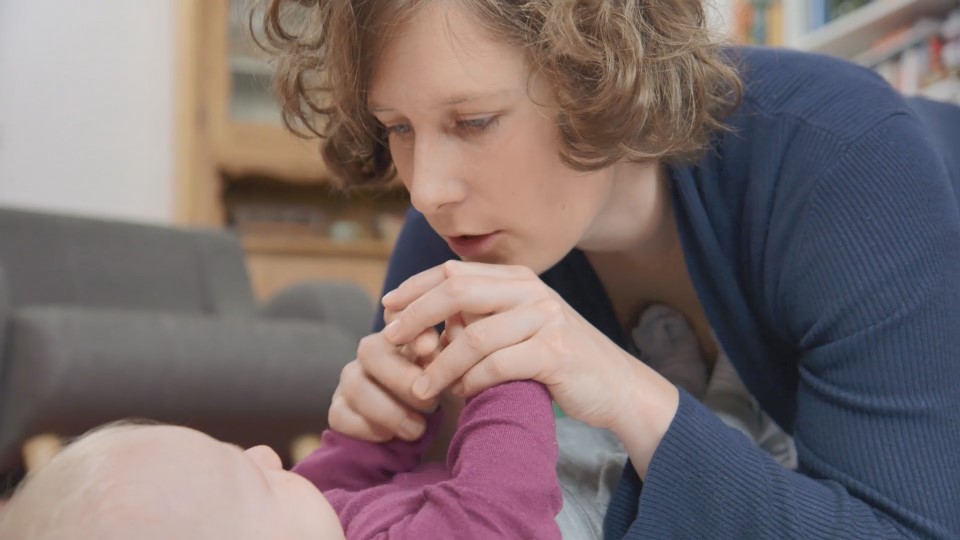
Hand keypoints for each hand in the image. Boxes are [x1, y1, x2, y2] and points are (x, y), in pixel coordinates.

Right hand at [327, 311, 464, 442]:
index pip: (398, 318)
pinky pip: (341, 415)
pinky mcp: (338, 410)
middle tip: (430, 404)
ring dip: (389, 411)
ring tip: (418, 429)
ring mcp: (351, 381)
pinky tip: (391, 437)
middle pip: (370, 350)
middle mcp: (371, 354)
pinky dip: (368, 429)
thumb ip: (445, 358)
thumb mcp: (451, 376)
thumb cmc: (442, 398)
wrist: (427, 435)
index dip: (411, 330)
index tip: (430, 347)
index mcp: (403, 337)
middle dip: (401, 379)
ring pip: (354, 385)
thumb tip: (430, 346)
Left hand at [380, 260, 667, 431]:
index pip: (453, 273)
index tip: (388, 308)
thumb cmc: (557, 360)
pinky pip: (497, 365)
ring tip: (421, 389)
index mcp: (518, 279)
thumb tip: (427, 321)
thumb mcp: (518, 327)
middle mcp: (531, 290)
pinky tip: (461, 395)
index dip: (415, 288)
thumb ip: (480, 318)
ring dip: (440, 366)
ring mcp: (545, 318)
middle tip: (391, 341)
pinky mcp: (554, 351)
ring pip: (473, 336)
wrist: (615, 385)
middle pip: (456, 292)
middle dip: (416, 316)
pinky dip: (471, 382)